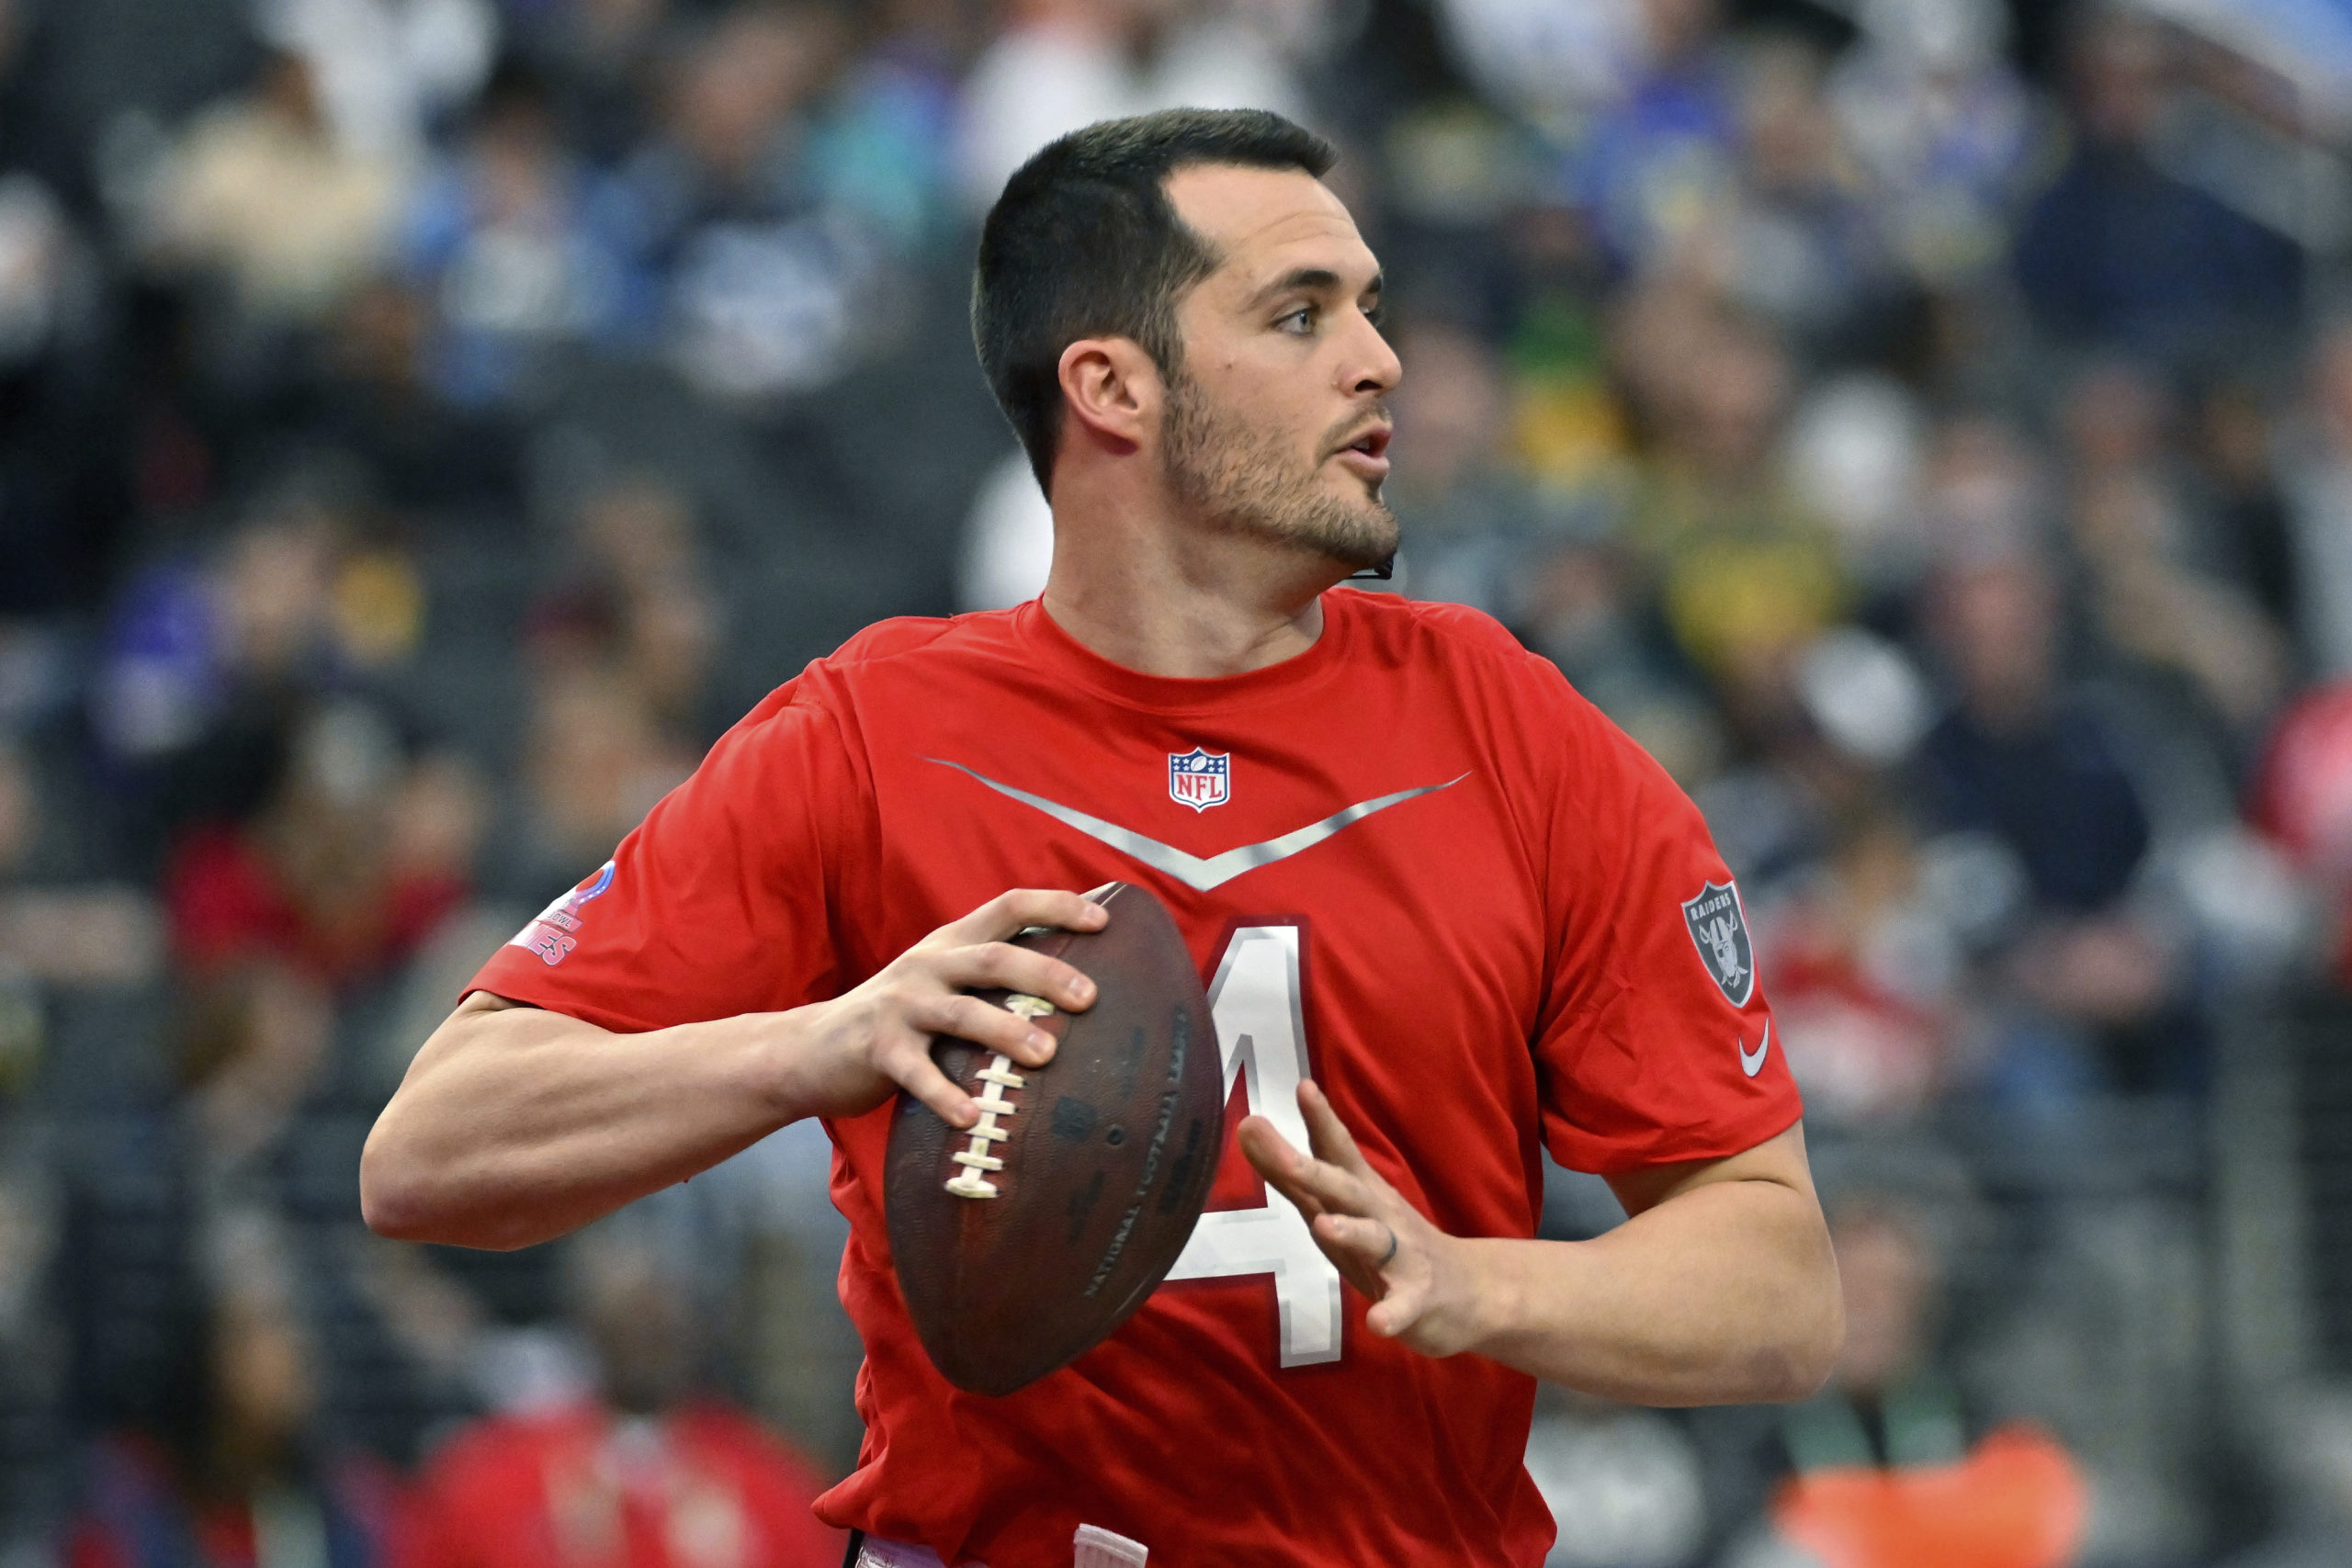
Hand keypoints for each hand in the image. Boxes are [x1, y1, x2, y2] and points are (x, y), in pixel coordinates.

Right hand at [785, 888, 1103, 1127]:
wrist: (810, 1050)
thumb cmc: (900, 1020)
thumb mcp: (942, 982)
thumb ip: (991, 979)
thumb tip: (1075, 984)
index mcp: (951, 943)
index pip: (1009, 906)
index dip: (1057, 906)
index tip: (1105, 920)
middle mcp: (928, 965)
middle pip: (993, 958)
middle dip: (1044, 972)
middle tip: (1088, 998)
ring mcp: (901, 1006)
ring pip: (961, 1013)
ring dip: (1006, 1030)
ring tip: (1045, 1055)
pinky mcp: (878, 1049)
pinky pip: (917, 1073)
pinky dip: (945, 1095)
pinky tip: (973, 1117)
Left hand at [1238, 1080, 1486, 1357]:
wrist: (1469, 1291)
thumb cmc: (1389, 1241)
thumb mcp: (1336, 1207)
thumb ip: (1291, 1173)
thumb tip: (1247, 1127)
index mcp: (1361, 1192)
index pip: (1338, 1150)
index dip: (1321, 1120)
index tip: (1303, 1086)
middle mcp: (1381, 1216)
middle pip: (1346, 1190)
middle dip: (1314, 1172)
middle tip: (1282, 1156)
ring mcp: (1403, 1257)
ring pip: (1375, 1241)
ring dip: (1350, 1231)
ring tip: (1324, 1225)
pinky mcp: (1418, 1300)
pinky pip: (1404, 1307)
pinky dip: (1392, 1313)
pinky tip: (1378, 1323)